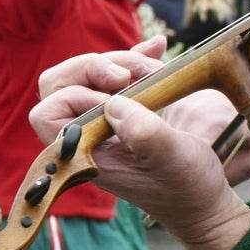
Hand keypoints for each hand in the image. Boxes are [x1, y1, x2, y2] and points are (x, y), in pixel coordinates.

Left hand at [30, 42, 249, 249]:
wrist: (203, 200)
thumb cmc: (187, 187)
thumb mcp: (173, 159)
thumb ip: (144, 134)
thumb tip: (113, 104)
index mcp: (84, 155)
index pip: (46, 115)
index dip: (74, 96)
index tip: (116, 98)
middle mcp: (86, 137)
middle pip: (58, 85)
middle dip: (91, 67)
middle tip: (127, 76)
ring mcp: (102, 122)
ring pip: (85, 74)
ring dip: (120, 61)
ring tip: (155, 70)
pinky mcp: (123, 112)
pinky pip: (114, 75)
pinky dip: (133, 58)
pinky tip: (157, 49)